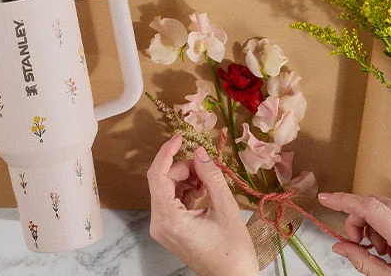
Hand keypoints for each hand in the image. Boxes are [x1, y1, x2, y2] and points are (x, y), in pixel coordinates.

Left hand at [147, 134, 257, 275]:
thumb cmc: (233, 252)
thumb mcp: (226, 209)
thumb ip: (212, 177)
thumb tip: (200, 152)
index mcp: (168, 219)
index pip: (157, 176)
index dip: (167, 153)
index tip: (180, 138)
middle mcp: (158, 223)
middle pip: (162, 182)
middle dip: (184, 169)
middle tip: (208, 166)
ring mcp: (162, 227)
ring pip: (167, 190)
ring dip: (187, 179)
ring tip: (211, 181)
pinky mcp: (169, 229)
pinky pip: (172, 201)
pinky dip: (187, 191)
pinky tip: (206, 190)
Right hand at [317, 191, 390, 275]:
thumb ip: (363, 261)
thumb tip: (339, 246)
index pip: (370, 208)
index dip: (343, 201)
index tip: (325, 199)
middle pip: (375, 203)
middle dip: (359, 219)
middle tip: (358, 243)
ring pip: (388, 205)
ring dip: (376, 223)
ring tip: (383, 250)